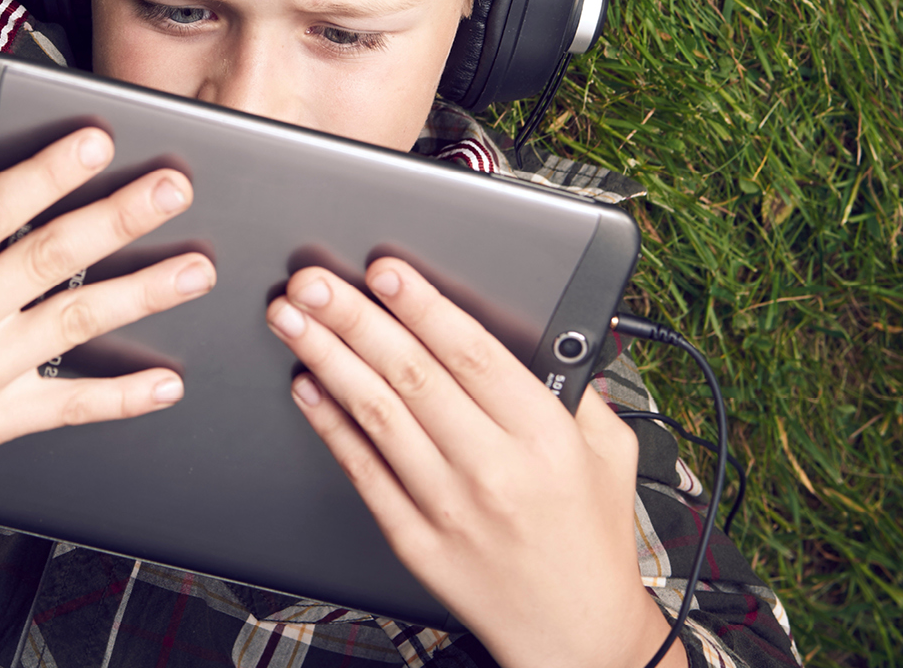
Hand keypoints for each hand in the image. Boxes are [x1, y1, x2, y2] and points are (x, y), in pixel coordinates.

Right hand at [0, 127, 216, 542]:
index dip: (48, 172)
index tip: (96, 138)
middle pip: (50, 257)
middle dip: (119, 216)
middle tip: (174, 186)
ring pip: (75, 324)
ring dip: (143, 294)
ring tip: (196, 267)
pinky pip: (67, 407)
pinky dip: (121, 397)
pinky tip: (168, 382)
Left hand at [266, 259, 681, 667]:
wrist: (578, 637)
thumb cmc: (592, 539)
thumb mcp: (610, 451)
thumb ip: (580, 386)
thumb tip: (547, 328)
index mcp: (545, 436)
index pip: (473, 353)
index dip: (423, 306)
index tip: (384, 271)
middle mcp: (494, 469)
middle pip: (413, 376)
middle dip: (355, 320)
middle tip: (312, 282)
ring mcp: (449, 508)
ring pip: (377, 416)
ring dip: (328, 359)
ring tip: (292, 320)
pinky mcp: (416, 542)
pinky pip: (363, 473)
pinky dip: (330, 425)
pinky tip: (307, 386)